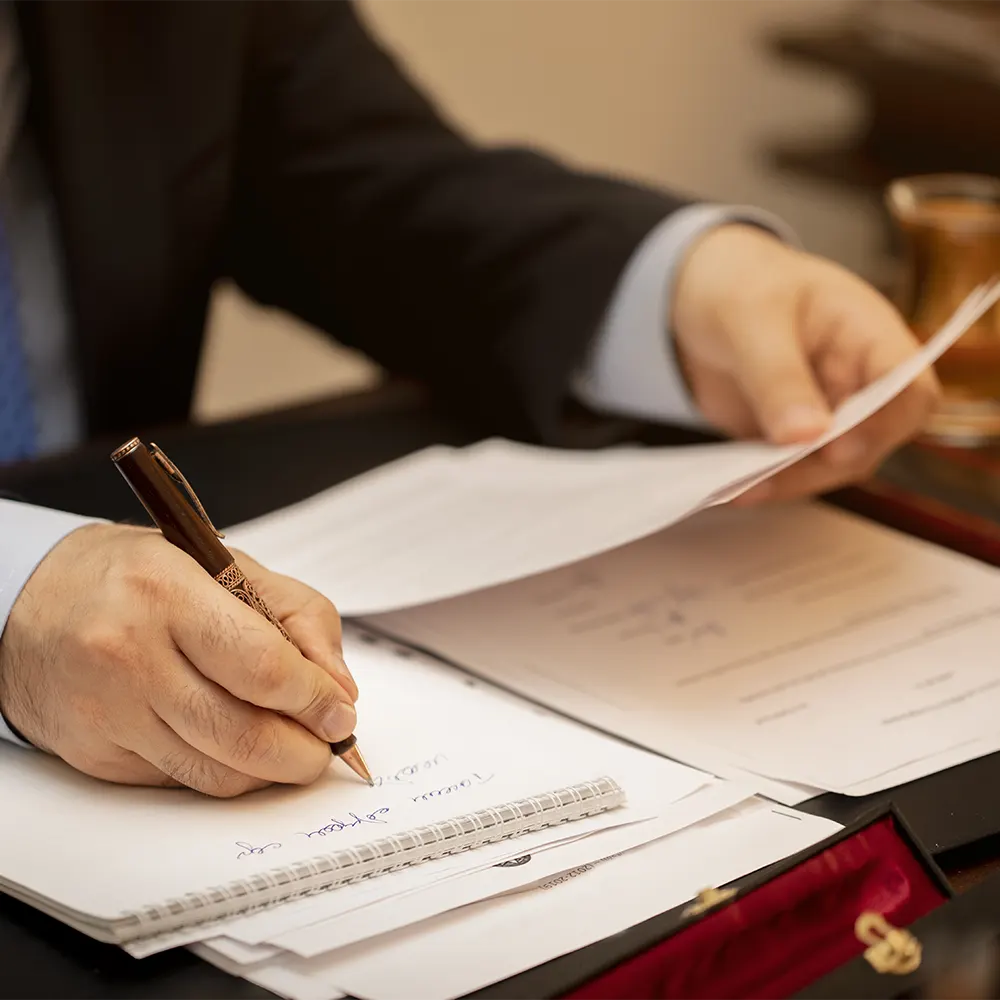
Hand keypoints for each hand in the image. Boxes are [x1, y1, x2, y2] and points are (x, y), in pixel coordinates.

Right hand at [0, 523, 357, 796]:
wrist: (28, 604)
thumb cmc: (136, 578)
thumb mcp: (224, 565)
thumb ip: (297, 616)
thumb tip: (338, 686)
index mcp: (168, 593)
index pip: (264, 667)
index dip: (315, 700)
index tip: (341, 711)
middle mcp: (130, 656)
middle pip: (244, 734)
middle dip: (305, 752)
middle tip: (328, 745)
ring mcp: (109, 713)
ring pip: (217, 772)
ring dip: (271, 771)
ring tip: (293, 748)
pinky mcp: (98, 755)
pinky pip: (182, 781)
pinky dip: (224, 772)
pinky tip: (236, 746)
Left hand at [671, 223, 939, 501]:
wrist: (695, 295)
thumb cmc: (739, 285)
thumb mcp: (752, 319)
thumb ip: (778, 376)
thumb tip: (804, 436)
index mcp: (868, 335)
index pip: (908, 387)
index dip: (883, 424)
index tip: (836, 448)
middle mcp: (858, 380)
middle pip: (872, 440)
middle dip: (826, 464)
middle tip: (768, 476)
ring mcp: (826, 412)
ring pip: (830, 465)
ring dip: (790, 481)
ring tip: (741, 490)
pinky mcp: (791, 436)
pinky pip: (790, 470)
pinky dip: (765, 482)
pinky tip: (732, 489)